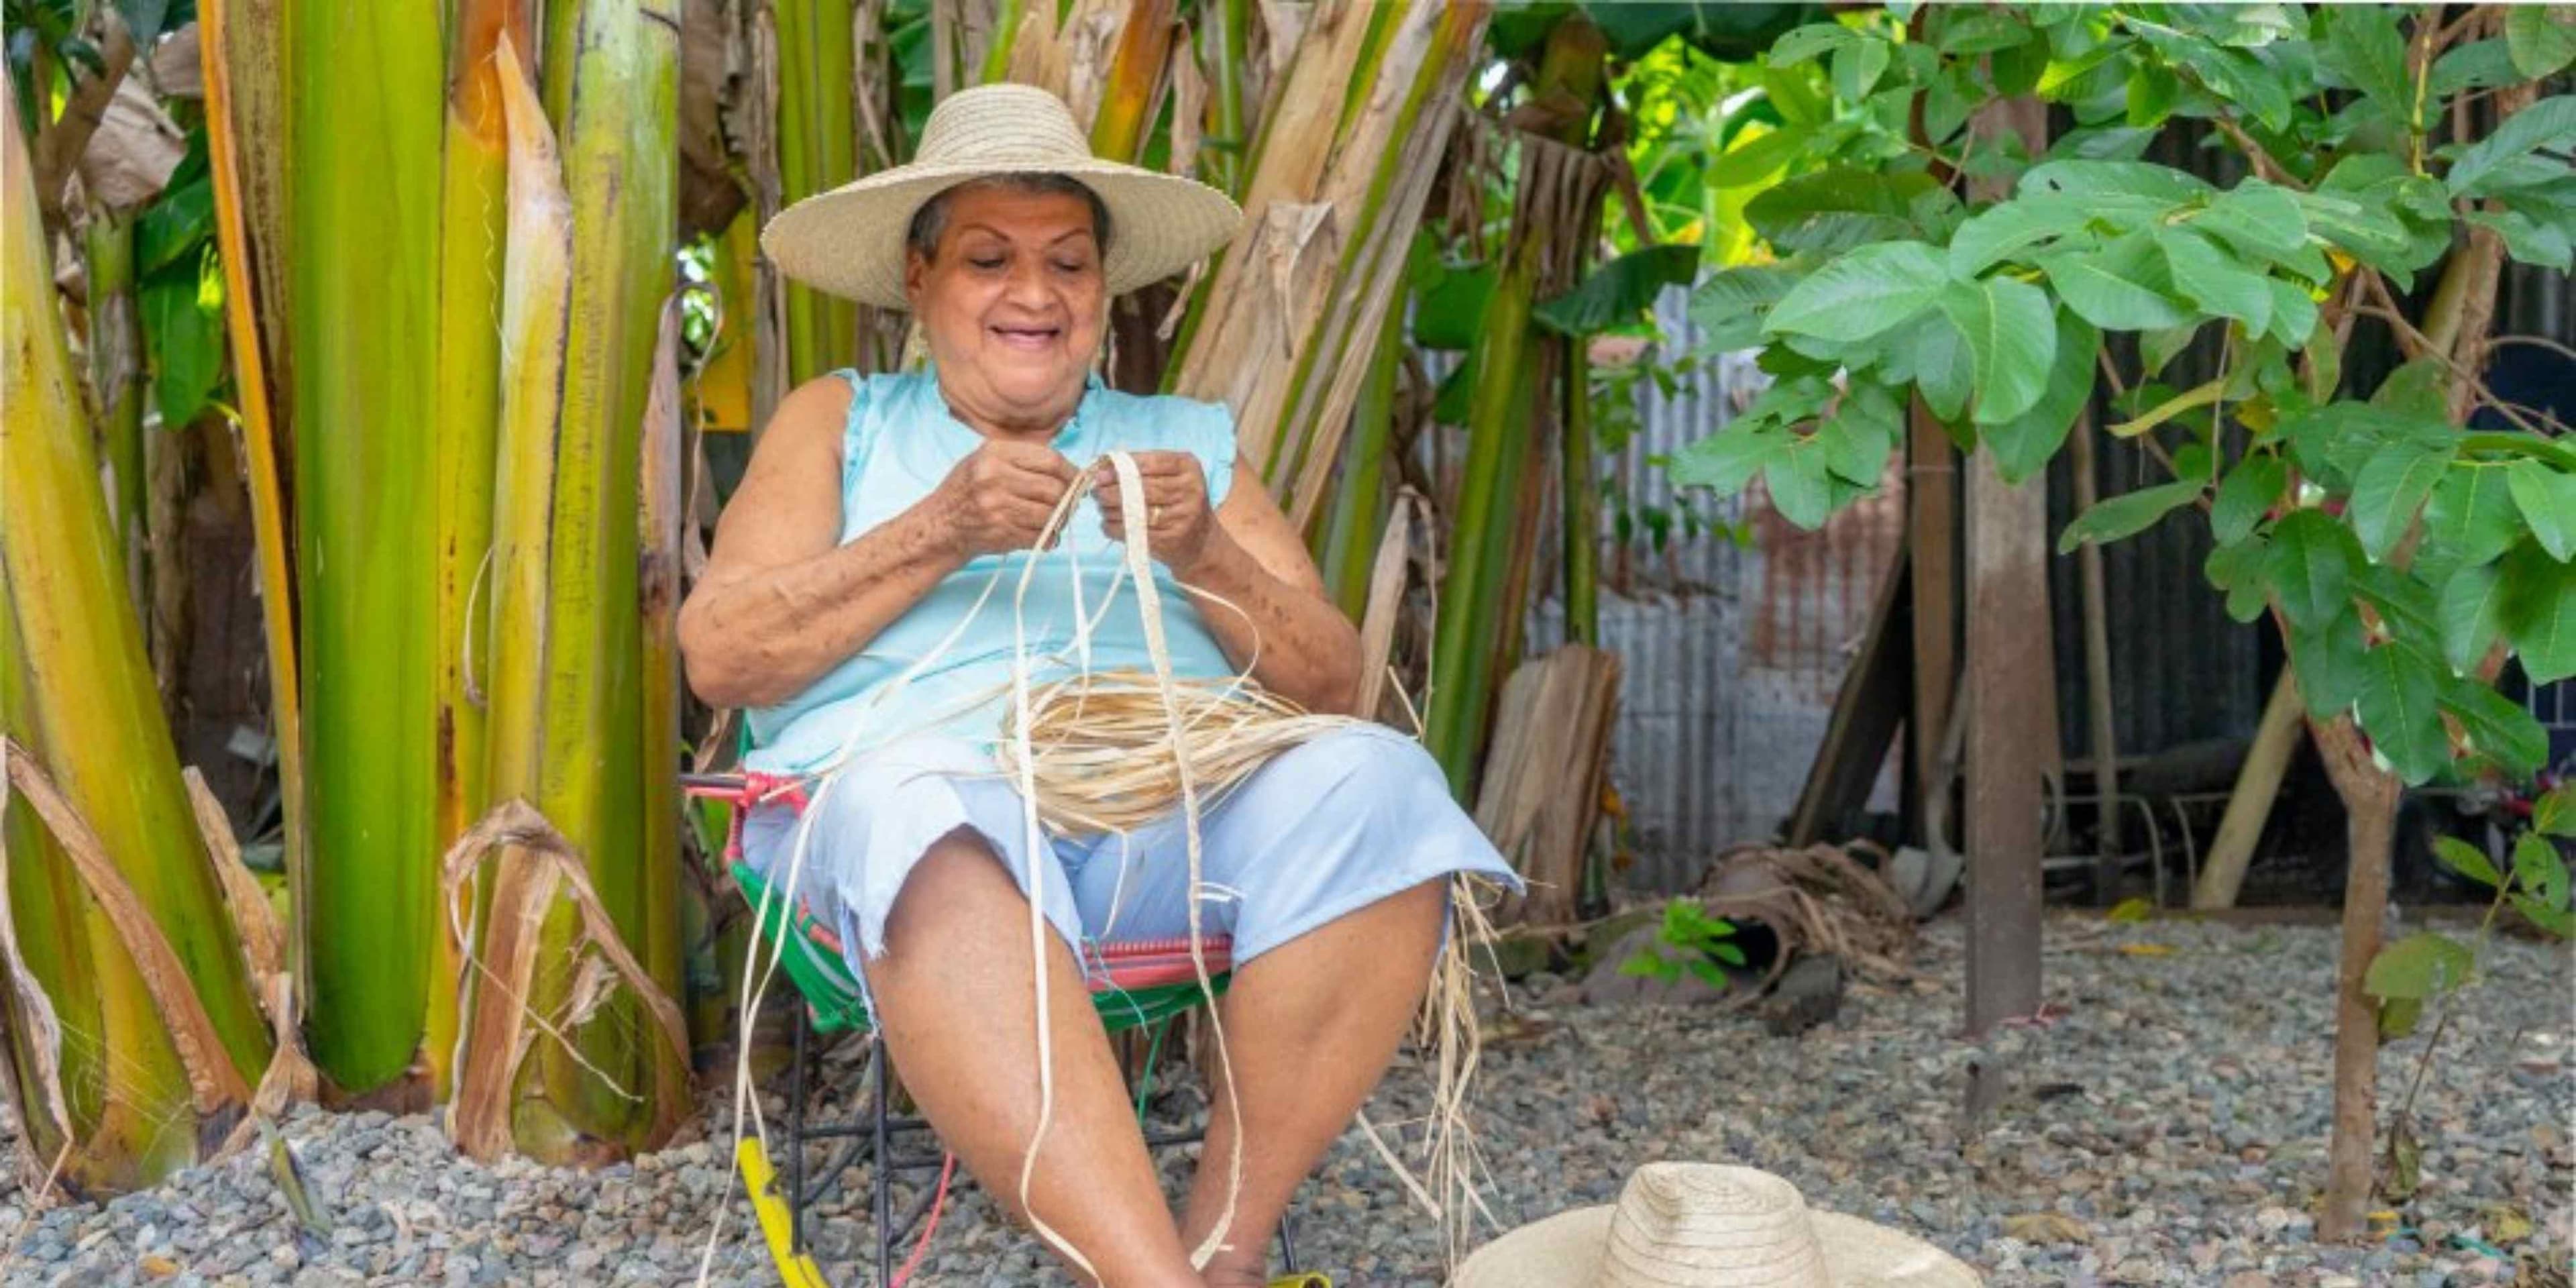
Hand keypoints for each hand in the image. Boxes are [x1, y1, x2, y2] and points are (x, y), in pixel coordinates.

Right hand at [932, 440, 1080, 558]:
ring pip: (1051, 514)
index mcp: (995, 453)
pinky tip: (1042, 533)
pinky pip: (1040, 535)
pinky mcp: (1000, 532)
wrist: (941, 524)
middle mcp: (994, 477)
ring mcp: (996, 506)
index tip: (1076, 480)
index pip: (1050, 459)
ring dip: (1059, 520)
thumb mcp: (987, 459)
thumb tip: (1070, 470)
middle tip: (1069, 503)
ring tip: (1055, 519)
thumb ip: (1023, 458)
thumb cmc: (969, 489)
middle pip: (1054, 488)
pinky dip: (1048, 537)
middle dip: (1068, 498)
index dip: (1070, 471)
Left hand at [1095, 451, 1223, 574]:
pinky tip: (1107, 525)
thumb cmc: (1177, 500)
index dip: (1123, 467)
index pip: (1152, 462)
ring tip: (1101, 507)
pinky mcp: (1172, 539)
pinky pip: (1136, 532)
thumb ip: (1142, 467)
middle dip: (1112, 490)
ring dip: (1111, 510)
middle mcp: (1190, 490)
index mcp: (1188, 467)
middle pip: (1142, 488)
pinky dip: (1115, 528)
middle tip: (1096, 492)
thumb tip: (1103, 467)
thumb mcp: (1170, 476)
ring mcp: (1183, 516)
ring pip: (1137, 511)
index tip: (1101, 473)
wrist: (1200, 540)